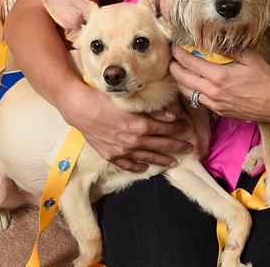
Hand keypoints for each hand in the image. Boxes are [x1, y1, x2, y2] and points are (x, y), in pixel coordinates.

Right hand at [59, 82, 194, 172]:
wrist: (80, 108)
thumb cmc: (104, 99)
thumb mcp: (130, 100)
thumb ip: (153, 111)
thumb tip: (172, 116)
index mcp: (141, 125)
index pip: (166, 129)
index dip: (178, 129)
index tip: (186, 128)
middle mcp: (134, 141)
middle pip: (161, 145)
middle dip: (177, 146)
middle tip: (189, 149)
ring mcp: (123, 151)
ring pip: (148, 158)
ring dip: (163, 160)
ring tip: (174, 163)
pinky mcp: (111, 155)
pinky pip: (128, 165)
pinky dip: (138, 168)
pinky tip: (145, 169)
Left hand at [170, 45, 269, 122]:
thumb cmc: (266, 79)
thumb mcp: (249, 58)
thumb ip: (228, 50)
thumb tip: (212, 42)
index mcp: (219, 76)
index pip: (189, 62)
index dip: (178, 53)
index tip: (174, 46)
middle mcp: (213, 91)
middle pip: (182, 78)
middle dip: (173, 66)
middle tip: (171, 58)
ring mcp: (215, 103)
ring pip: (186, 92)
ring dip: (179, 81)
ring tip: (178, 70)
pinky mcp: (219, 111)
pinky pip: (197, 101)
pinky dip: (190, 91)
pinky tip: (193, 84)